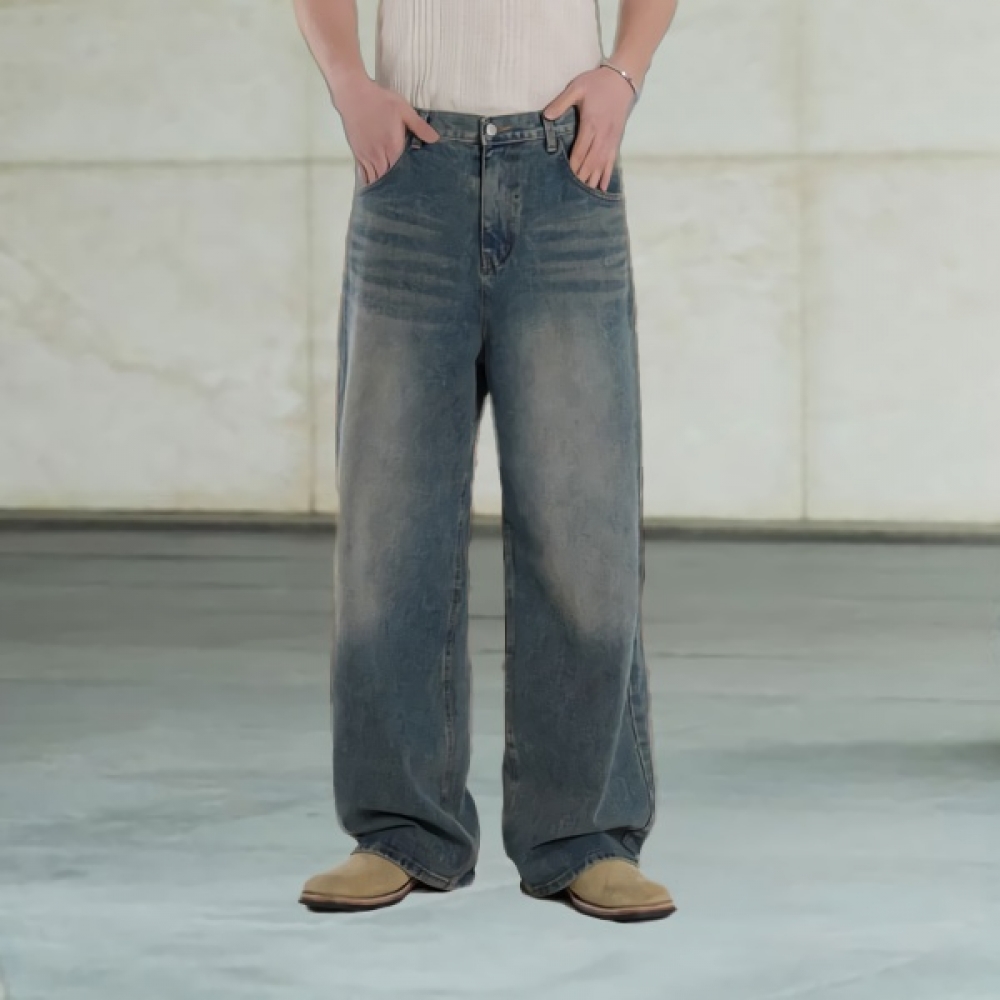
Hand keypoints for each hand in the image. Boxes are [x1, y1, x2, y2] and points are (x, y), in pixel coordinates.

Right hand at [334, 75, 439, 184]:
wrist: (353, 94)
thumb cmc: (380, 101)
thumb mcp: (404, 110)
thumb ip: (419, 126)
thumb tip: (436, 139)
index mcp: (393, 147)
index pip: (402, 172)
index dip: (406, 181)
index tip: (413, 189)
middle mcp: (379, 155)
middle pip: (388, 179)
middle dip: (394, 187)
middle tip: (402, 195)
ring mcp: (366, 156)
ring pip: (374, 178)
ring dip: (381, 186)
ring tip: (388, 195)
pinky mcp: (357, 153)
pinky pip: (363, 173)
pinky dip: (368, 180)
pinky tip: (373, 187)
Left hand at [542, 65, 635, 191]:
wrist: (623, 79)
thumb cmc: (597, 83)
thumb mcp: (577, 87)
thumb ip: (561, 102)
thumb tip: (546, 116)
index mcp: (590, 124)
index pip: (580, 151)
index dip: (574, 165)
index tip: (566, 178)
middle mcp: (602, 135)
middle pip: (591, 161)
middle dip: (582, 177)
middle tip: (573, 193)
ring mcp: (611, 139)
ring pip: (601, 164)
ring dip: (593, 179)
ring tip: (586, 194)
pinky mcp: (617, 140)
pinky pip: (612, 161)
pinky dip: (607, 175)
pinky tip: (603, 187)